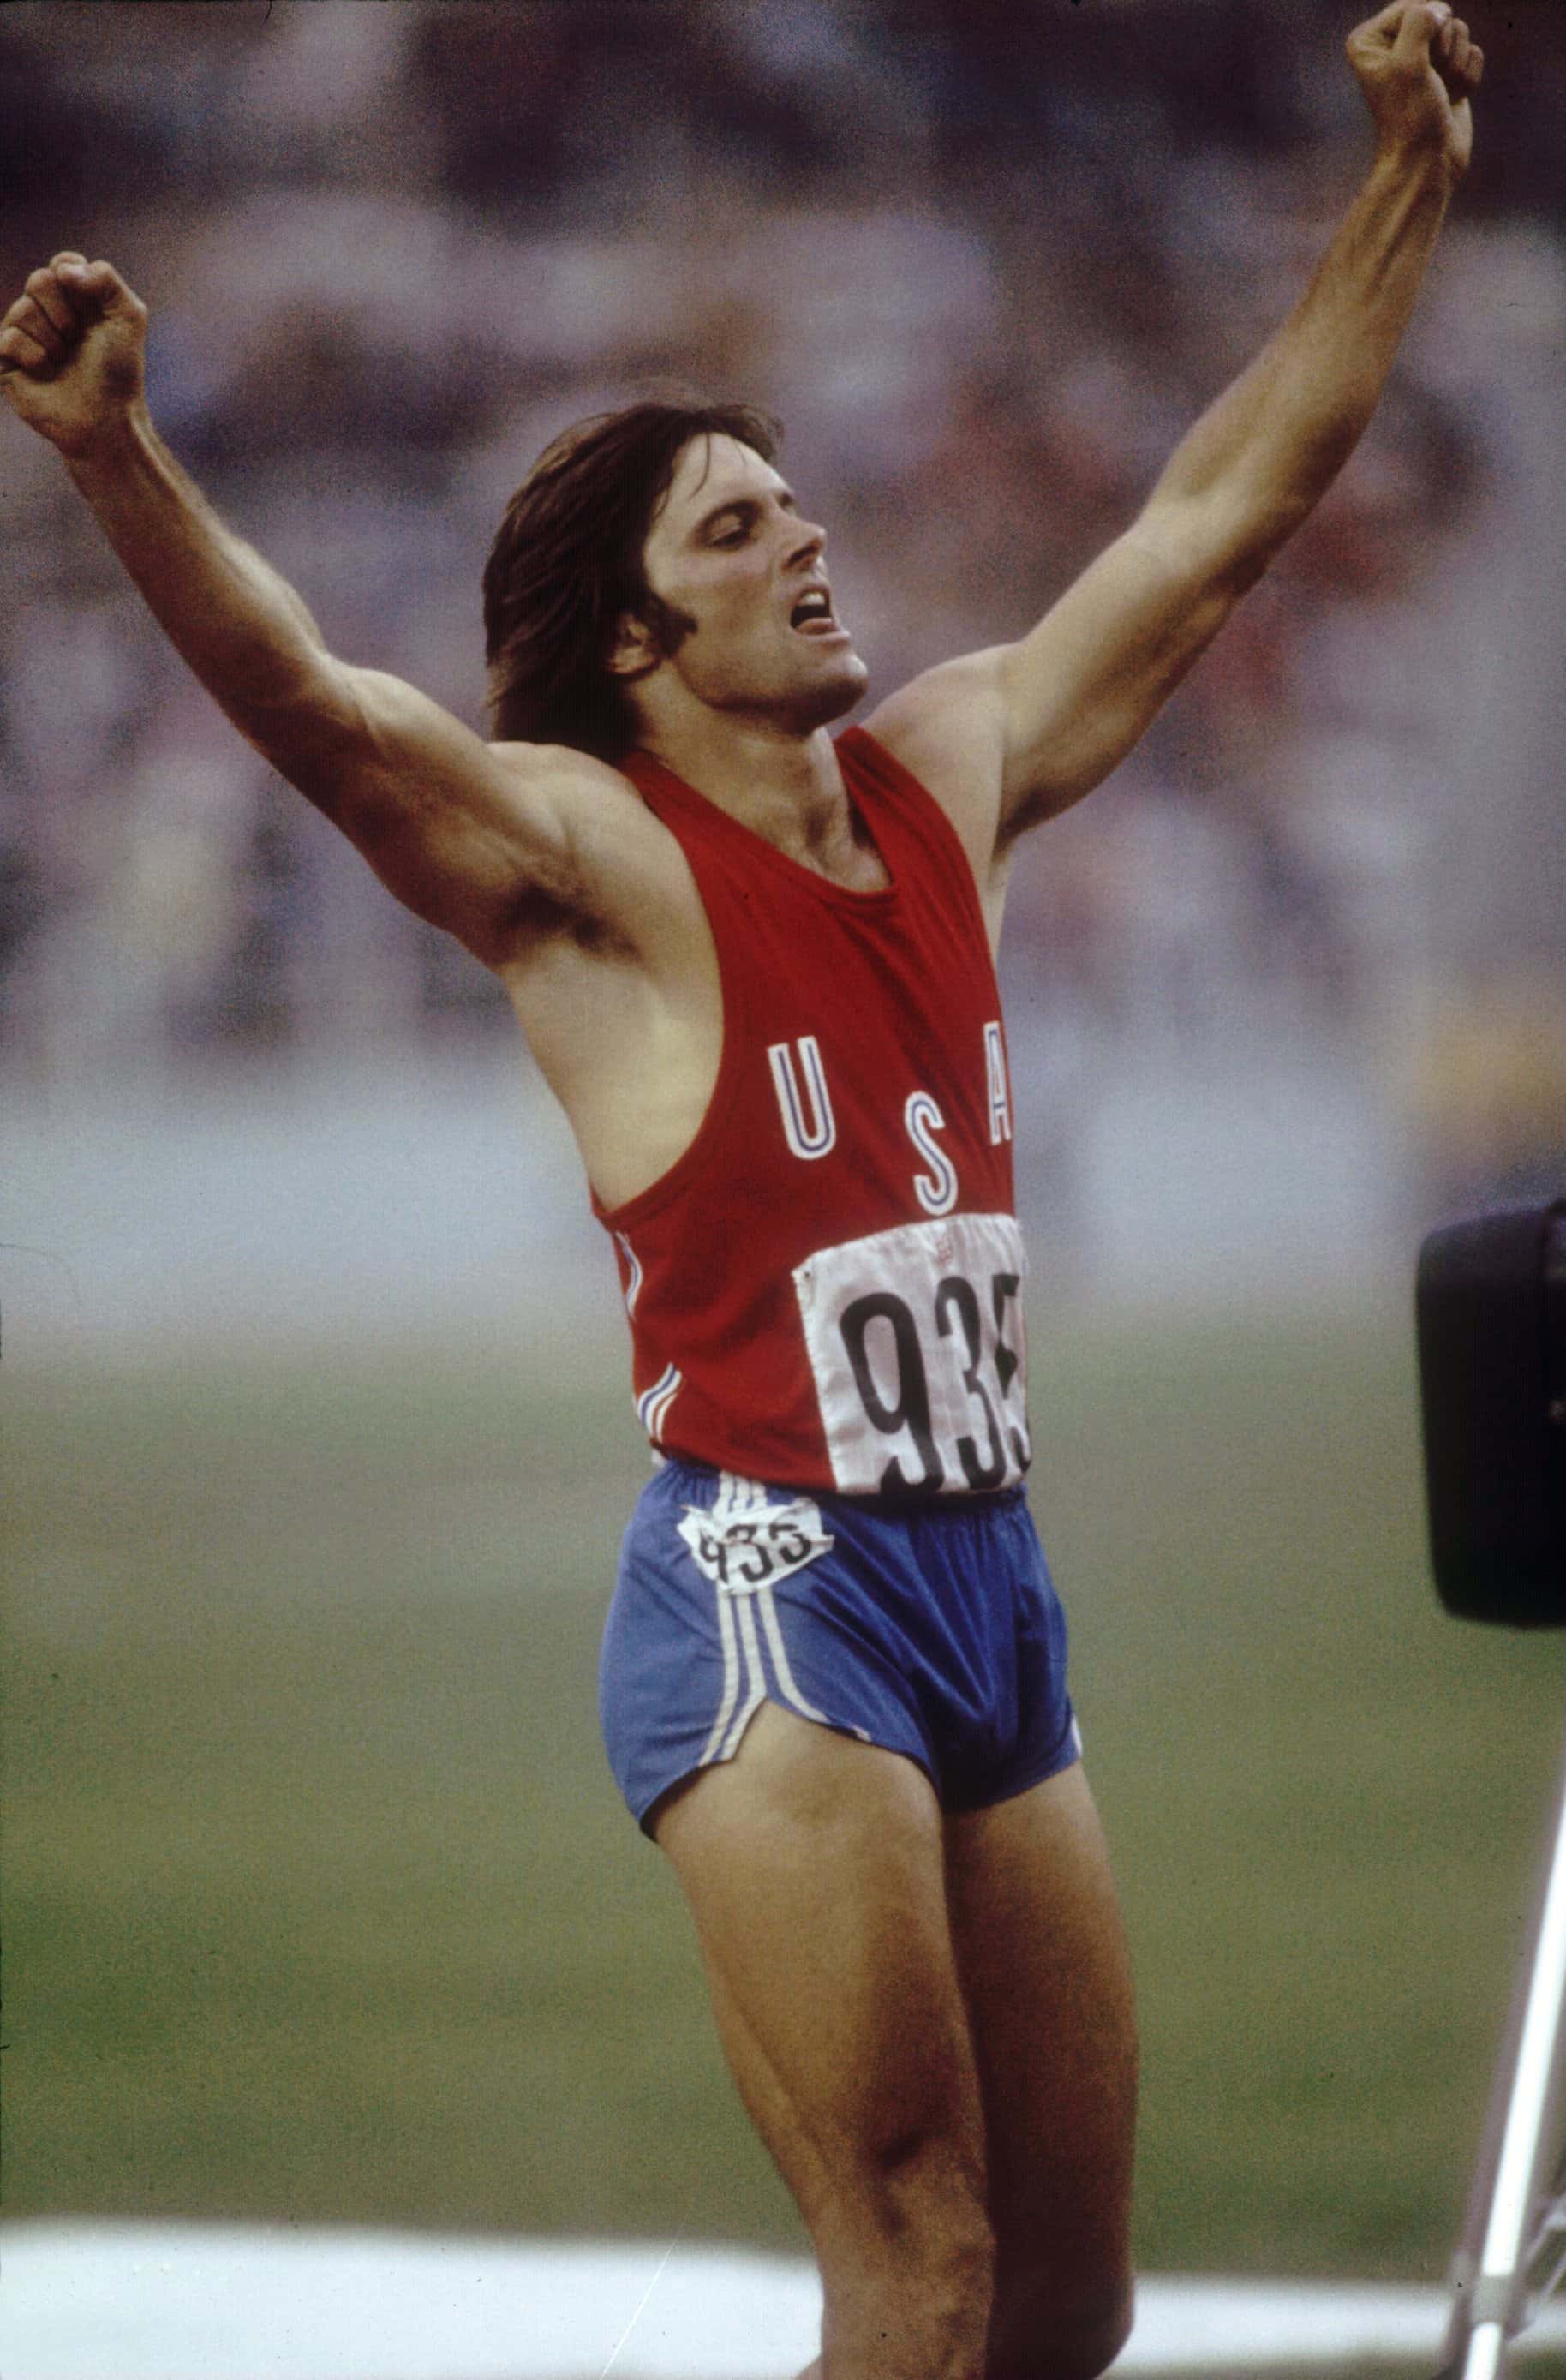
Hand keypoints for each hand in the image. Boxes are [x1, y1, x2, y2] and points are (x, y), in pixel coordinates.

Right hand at [0, 254, 148, 457]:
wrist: (106, 418)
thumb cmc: (118, 372)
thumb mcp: (129, 318)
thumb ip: (107, 279)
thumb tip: (64, 270)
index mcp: (76, 299)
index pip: (62, 263)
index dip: (73, 276)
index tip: (89, 301)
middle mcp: (48, 312)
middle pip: (39, 279)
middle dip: (65, 312)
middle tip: (77, 338)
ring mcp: (25, 334)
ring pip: (23, 309)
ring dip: (53, 339)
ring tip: (64, 360)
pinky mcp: (8, 359)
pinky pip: (10, 338)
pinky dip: (36, 357)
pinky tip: (47, 373)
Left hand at [1347, 2, 1482, 184]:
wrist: (1427, 161)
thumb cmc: (1410, 117)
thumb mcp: (1407, 63)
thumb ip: (1419, 21)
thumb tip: (1441, 10)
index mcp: (1370, 39)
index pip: (1415, 4)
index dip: (1426, 33)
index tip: (1414, 68)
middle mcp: (1394, 44)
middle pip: (1441, 15)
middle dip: (1443, 49)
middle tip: (1428, 82)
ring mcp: (1424, 57)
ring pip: (1461, 33)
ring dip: (1455, 67)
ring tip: (1439, 93)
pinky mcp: (1448, 72)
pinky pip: (1474, 53)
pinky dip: (1467, 78)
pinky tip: (1451, 98)